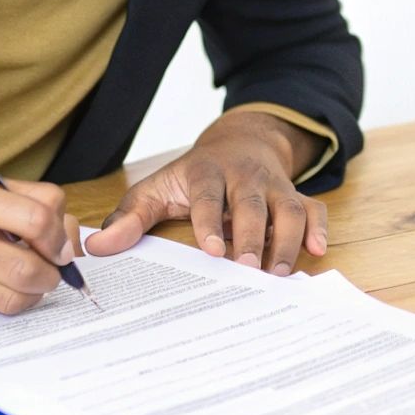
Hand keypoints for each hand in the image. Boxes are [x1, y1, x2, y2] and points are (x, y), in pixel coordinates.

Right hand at [0, 163, 83, 319]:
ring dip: (31, 293)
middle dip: (53, 272)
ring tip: (27, 281)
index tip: (59, 241)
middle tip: (53, 270)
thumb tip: (61, 226)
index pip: (37, 213)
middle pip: (29, 264)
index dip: (59, 231)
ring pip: (10, 295)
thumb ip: (5, 196)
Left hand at [85, 111, 327, 274]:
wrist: (240, 142)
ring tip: (278, 273)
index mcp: (206, 171)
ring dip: (286, 239)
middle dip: (252, 235)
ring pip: (288, 207)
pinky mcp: (295, 194)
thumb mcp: (158, 188)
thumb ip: (130, 218)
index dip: (211, 221)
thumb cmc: (193, 176)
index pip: (208, 195)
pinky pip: (314, 207)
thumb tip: (95, 248)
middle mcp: (245, 176)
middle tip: (248, 270)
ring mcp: (274, 185)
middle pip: (253, 203)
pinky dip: (319, 227)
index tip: (213, 250)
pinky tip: (317, 252)